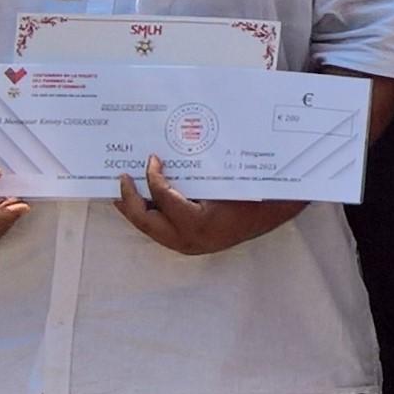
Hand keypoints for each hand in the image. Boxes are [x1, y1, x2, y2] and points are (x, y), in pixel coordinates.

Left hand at [115, 158, 301, 255]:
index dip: (153, 176)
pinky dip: (148, 214)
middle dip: (128, 199)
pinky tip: (142, 201)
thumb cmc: (252, 195)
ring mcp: (186, 245)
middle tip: (122, 177)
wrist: (271, 216)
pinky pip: (160, 229)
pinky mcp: (187, 244)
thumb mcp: (224, 178)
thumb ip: (196, 169)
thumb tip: (169, 148)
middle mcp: (188, 239)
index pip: (163, 197)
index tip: (152, 158)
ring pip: (149, 228)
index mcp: (198, 223)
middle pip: (145, 220)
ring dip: (133, 209)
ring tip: (121, 192)